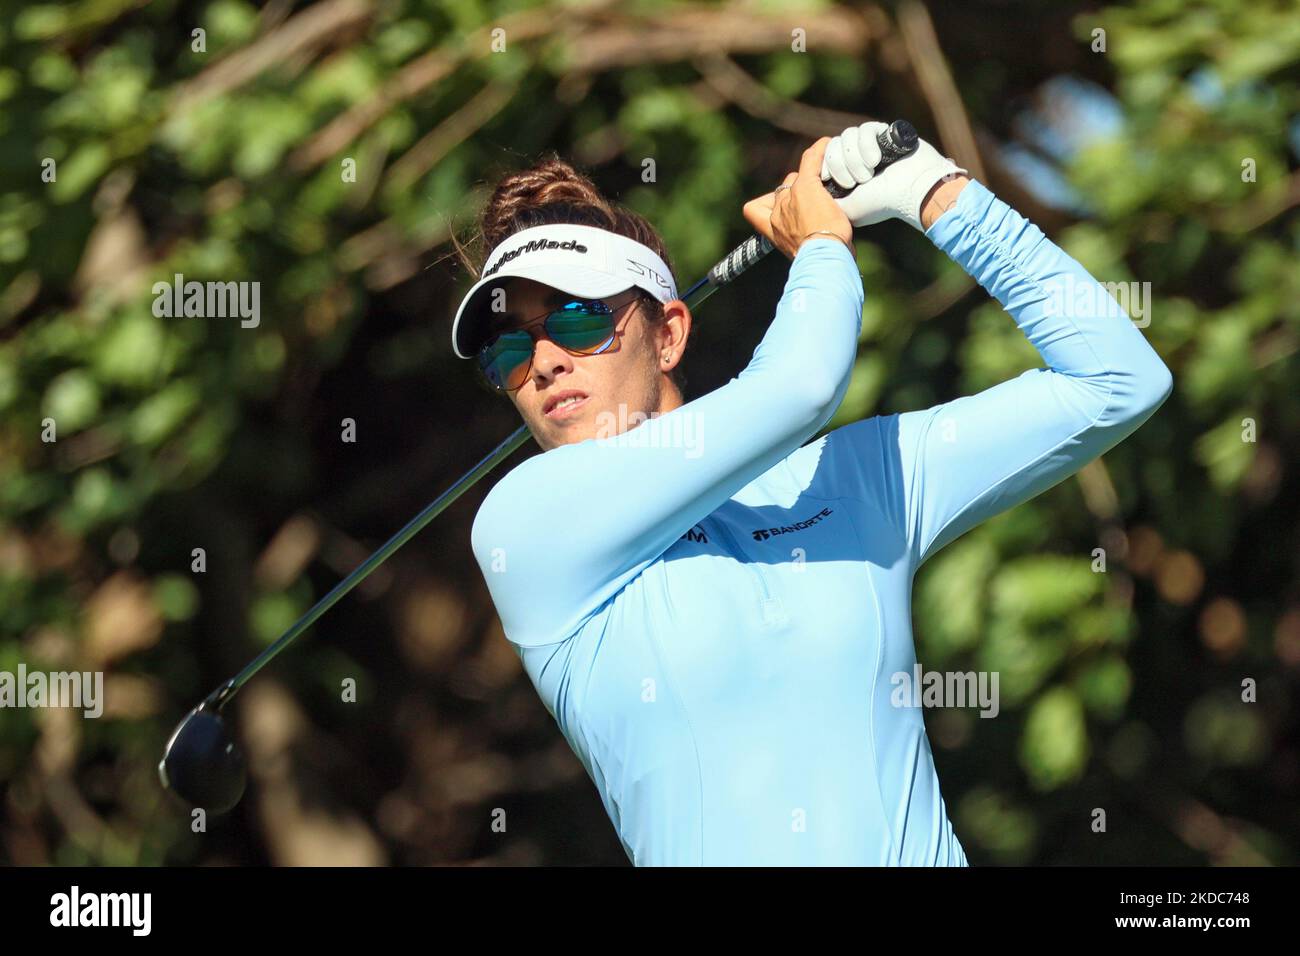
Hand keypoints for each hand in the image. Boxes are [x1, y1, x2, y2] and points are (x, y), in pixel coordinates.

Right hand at [743, 137, 852, 259]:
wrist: (822, 256)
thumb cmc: (819, 259)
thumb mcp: (806, 253)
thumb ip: (805, 243)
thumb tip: (824, 246)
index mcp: (772, 230)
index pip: (753, 209)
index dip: (767, 203)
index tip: (785, 208)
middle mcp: (776, 212)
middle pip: (782, 190)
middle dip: (797, 192)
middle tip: (820, 201)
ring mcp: (790, 198)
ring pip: (796, 178)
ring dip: (810, 179)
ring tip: (829, 183)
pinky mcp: (806, 187)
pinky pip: (810, 161)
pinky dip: (819, 151)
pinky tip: (827, 145)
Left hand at [821, 121, 966, 230]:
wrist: (913, 193)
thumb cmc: (881, 204)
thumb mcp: (845, 208)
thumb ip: (825, 198)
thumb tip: (810, 189)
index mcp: (846, 173)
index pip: (822, 157)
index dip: (824, 165)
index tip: (829, 179)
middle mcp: (856, 157)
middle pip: (832, 146)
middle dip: (840, 164)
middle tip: (855, 182)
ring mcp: (869, 144)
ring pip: (846, 136)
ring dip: (855, 158)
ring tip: (869, 174)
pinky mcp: (883, 133)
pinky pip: (863, 129)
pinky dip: (867, 145)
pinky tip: (876, 160)